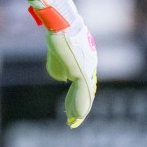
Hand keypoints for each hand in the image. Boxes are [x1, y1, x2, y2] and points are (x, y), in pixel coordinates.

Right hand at [29, 0, 97, 127]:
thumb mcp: (56, 53)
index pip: (83, 81)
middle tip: (73, 118)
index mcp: (86, 59)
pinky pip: (82, 94)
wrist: (60, 25)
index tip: (70, 105)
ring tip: (73, 121)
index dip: (76, 94)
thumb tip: (62, 78)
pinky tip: (75, 117)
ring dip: (79, 110)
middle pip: (86, 90)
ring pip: (85, 95)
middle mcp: (90, 65)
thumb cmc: (57, 34)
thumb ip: (59, 66)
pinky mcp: (82, 72)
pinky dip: (78, 107)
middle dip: (78, 105)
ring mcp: (87, 69)